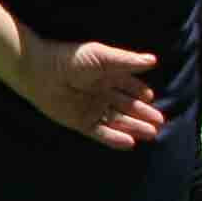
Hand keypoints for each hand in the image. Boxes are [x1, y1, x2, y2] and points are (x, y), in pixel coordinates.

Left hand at [15, 30, 168, 150]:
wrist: (41, 71)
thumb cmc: (71, 59)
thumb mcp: (103, 57)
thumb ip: (127, 61)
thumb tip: (153, 60)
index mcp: (106, 75)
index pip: (128, 86)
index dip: (141, 93)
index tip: (152, 99)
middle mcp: (100, 93)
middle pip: (126, 106)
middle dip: (142, 114)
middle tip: (160, 122)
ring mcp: (91, 108)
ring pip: (117, 121)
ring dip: (134, 127)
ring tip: (152, 133)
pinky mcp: (80, 122)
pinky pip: (100, 133)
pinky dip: (115, 138)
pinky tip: (130, 143)